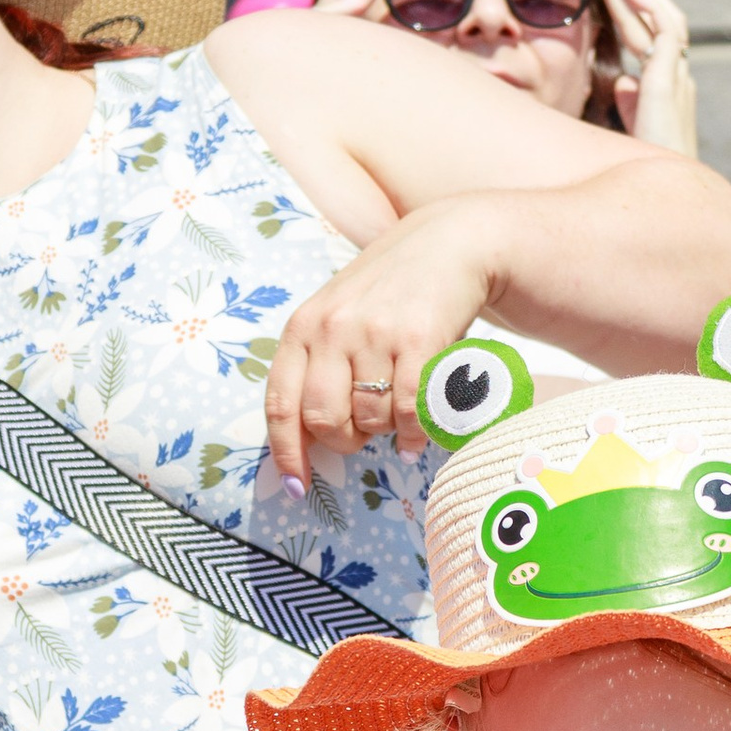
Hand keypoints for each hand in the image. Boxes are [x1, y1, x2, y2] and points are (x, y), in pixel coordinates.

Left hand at [261, 204, 510, 484]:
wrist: (449, 245)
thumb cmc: (389, 293)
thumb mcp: (338, 317)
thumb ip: (318, 367)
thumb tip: (307, 440)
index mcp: (303, 327)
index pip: (281, 404)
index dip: (287, 453)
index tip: (296, 486)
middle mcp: (333, 329)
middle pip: (323, 420)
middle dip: (343, 441)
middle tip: (361, 434)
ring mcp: (376, 334)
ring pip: (371, 419)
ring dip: (384, 429)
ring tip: (395, 408)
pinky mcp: (419, 340)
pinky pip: (409, 411)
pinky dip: (414, 432)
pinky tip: (418, 430)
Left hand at [599, 0, 697, 154]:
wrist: (663, 199)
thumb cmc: (646, 168)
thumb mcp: (634, 129)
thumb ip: (632, 102)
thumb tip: (623, 82)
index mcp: (666, 85)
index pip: (647, 34)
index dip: (628, 8)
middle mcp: (677, 77)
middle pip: (656, 20)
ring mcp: (677, 79)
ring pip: (663, 20)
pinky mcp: (669, 85)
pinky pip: (665, 34)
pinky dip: (649, 7)